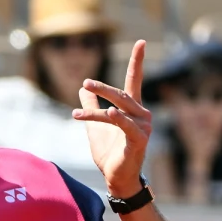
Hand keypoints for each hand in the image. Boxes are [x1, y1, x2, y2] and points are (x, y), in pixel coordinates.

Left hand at [73, 39, 152, 197]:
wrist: (117, 178)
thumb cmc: (110, 152)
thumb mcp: (95, 126)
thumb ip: (91, 106)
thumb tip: (82, 88)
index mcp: (133, 109)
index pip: (135, 81)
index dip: (137, 62)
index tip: (141, 41)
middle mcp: (141, 114)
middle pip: (122, 95)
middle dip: (103, 88)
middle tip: (86, 82)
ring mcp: (143, 127)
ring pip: (119, 111)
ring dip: (97, 110)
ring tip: (78, 110)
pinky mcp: (139, 141)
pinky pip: (127, 126)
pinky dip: (118, 119)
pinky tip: (110, 113)